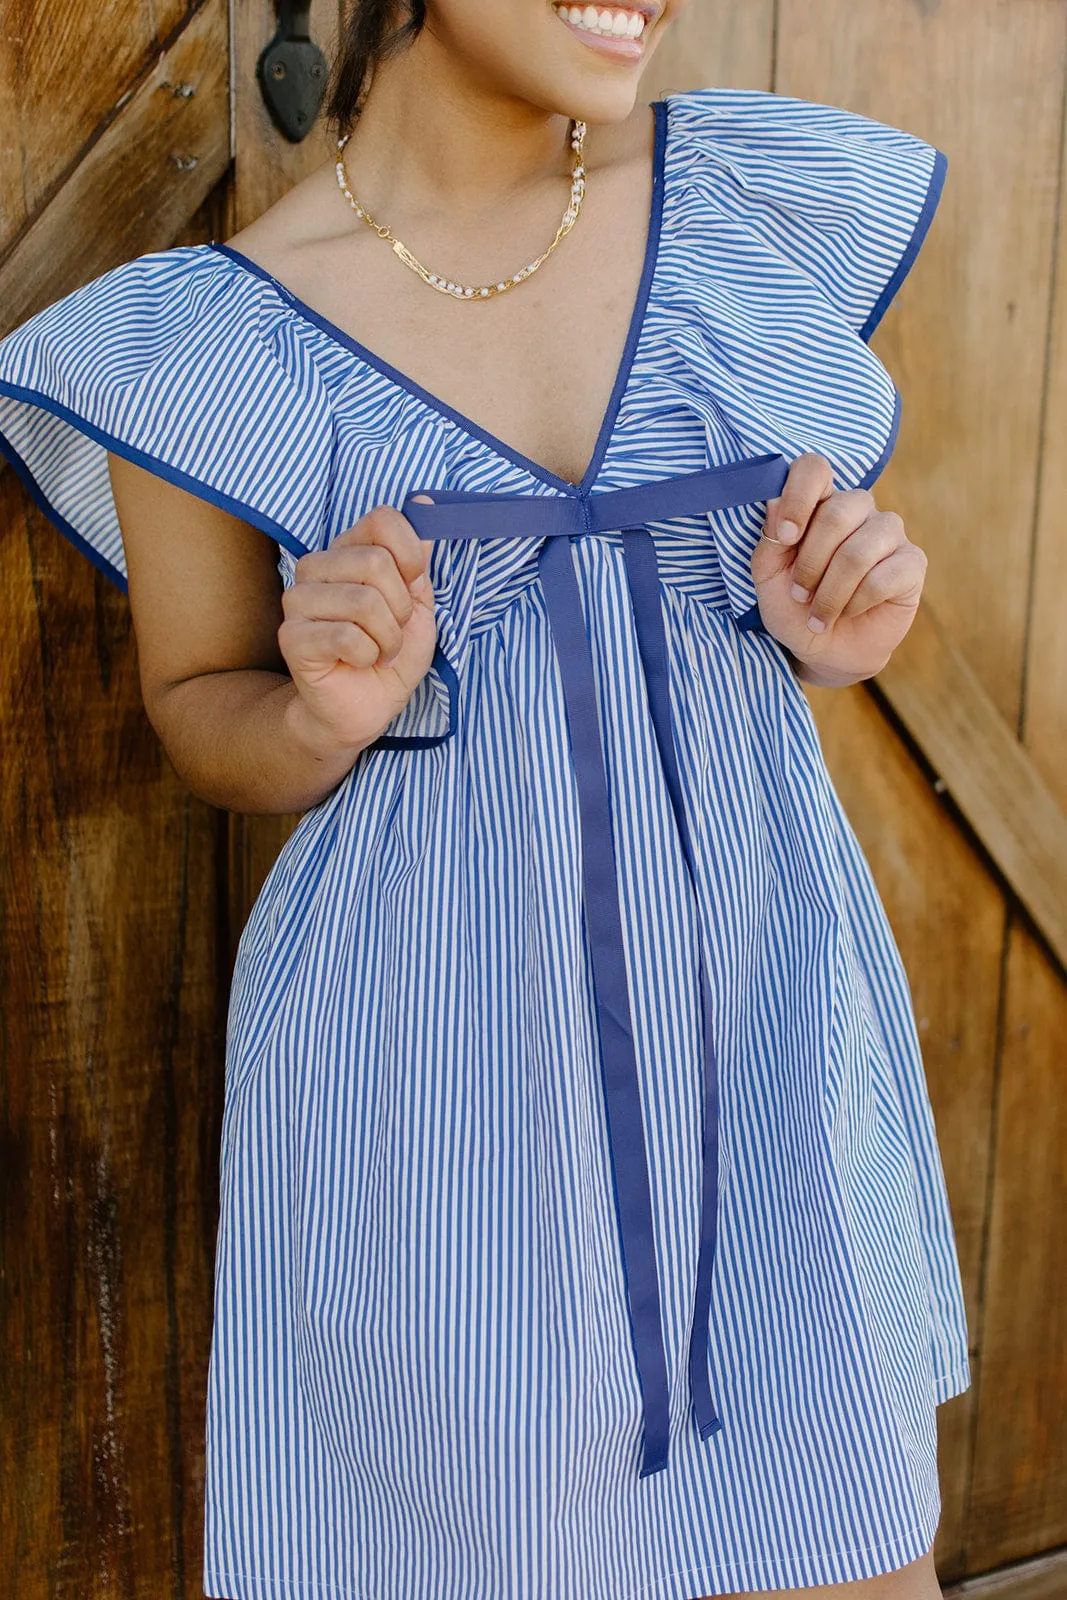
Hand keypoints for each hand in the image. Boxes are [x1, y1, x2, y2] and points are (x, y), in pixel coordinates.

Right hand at [278, 501, 436, 754]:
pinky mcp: (292, 636)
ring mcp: (298, 600)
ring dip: (388, 637)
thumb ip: (418, 561)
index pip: (382, 520)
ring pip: (364, 602)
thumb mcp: (418, 605)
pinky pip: (346, 636)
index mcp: (348, 551)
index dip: (410, 553)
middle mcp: (317, 567)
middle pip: (376, 562)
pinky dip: (368, 655)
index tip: (414, 583)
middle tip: (393, 631)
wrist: (364, 708)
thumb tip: (426, 503)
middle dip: (401, 608)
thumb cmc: (389, 654)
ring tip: (379, 650)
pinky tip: (360, 662)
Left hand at [751, 453, 926, 686]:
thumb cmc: (795, 608)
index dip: (798, 496)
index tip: (786, 537)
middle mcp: (858, 509)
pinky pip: (883, 577)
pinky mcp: (912, 563)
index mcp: (820, 503)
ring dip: (831, 591)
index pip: (814, 468)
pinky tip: (849, 612)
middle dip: (811, 562)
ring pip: (859, 550)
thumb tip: (776, 502)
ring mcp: (889, 533)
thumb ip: (770, 541)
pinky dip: (856, 602)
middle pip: (838, 511)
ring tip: (819, 615)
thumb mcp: (768, 578)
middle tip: (800, 594)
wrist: (824, 650)